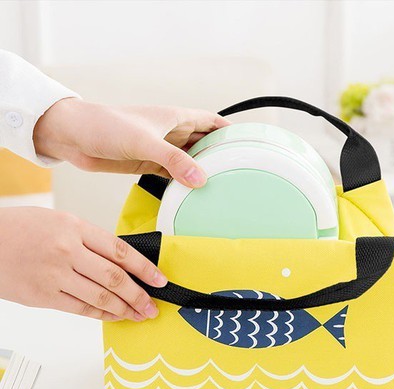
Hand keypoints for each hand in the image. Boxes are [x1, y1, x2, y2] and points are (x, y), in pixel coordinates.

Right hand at [0, 207, 166, 320]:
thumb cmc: (21, 229)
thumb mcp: (60, 222)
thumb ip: (89, 241)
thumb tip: (120, 263)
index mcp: (75, 227)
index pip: (120, 250)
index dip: (144, 268)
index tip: (159, 279)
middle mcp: (68, 251)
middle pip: (115, 278)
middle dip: (139, 295)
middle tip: (153, 306)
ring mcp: (55, 275)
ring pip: (101, 297)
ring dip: (125, 309)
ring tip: (139, 315)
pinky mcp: (43, 296)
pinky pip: (81, 309)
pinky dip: (102, 315)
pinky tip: (116, 317)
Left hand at [33, 98, 229, 187]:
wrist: (73, 136)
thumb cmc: (106, 126)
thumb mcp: (145, 142)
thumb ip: (173, 161)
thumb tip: (201, 180)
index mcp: (176, 118)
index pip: (212, 120)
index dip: (230, 129)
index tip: (248, 143)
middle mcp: (171, 133)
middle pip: (205, 142)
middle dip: (220, 153)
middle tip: (240, 171)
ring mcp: (161, 149)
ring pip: (190, 160)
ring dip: (203, 170)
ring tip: (222, 185)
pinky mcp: (148, 164)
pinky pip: (174, 174)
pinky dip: (185, 182)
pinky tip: (194, 193)